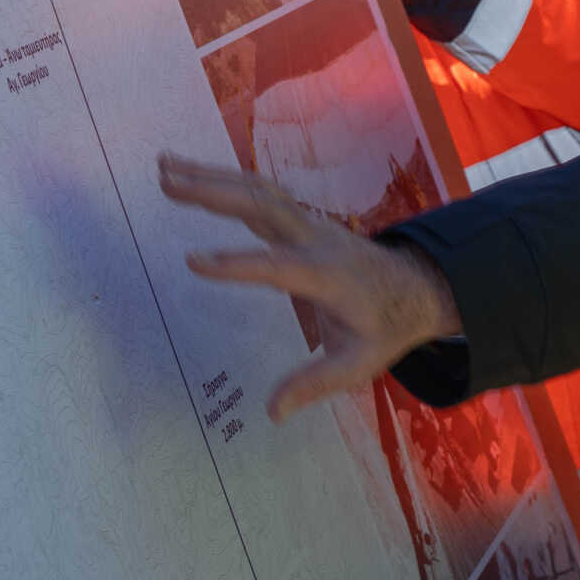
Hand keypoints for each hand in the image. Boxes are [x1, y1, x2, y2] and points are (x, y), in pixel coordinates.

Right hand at [157, 154, 460, 419]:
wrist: (416, 288)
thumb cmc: (384, 328)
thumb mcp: (360, 364)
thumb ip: (317, 384)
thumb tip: (274, 413)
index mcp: (328, 276)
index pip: (279, 267)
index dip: (238, 265)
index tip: (193, 261)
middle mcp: (316, 240)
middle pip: (264, 208)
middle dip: (215, 193)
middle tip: (167, 183)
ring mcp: (308, 223)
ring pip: (258, 191)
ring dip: (211, 176)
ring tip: (163, 166)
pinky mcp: (300, 219)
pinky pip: (260, 193)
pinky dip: (224, 178)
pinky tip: (188, 170)